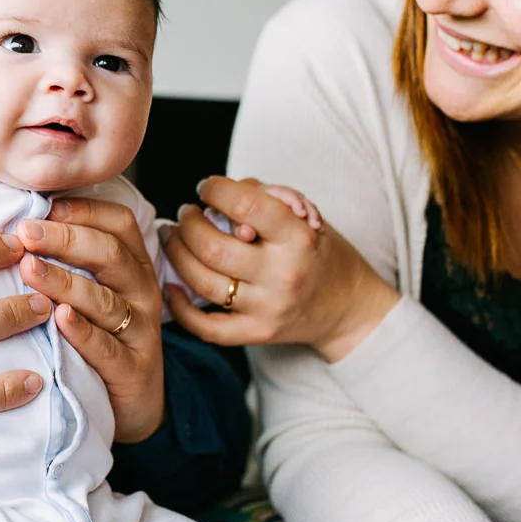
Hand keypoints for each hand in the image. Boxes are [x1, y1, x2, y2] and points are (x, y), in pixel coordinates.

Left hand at [16, 197, 165, 442]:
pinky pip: (107, 347)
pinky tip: (58, 318)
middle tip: (24, 233)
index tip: (44, 206)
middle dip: (65, 238)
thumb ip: (71, 258)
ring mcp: (139, 331)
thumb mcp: (95, 291)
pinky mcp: (132, 369)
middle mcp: (141, 292)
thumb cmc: (101, 337)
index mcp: (133, 265)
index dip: (84, 210)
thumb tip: (21, 221)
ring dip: (65, 281)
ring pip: (104, 299)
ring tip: (29, 269)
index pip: (118, 223)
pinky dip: (82, 332)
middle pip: (110, 253)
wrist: (135, 404)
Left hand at [163, 176, 398, 361]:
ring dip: (176, 253)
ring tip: (173, 236)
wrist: (348, 308)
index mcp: (298, 237)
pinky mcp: (256, 334)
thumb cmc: (319, 253)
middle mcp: (282, 274)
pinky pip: (205, 327)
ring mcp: (267, 308)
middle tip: (186, 213)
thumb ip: (263, 199)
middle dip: (188, 223)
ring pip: (201, 281)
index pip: (246, 204)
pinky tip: (172, 285)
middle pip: (212, 246)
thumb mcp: (305, 216)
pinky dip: (179, 307)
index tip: (207, 187)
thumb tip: (219, 197)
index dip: (216, 190)